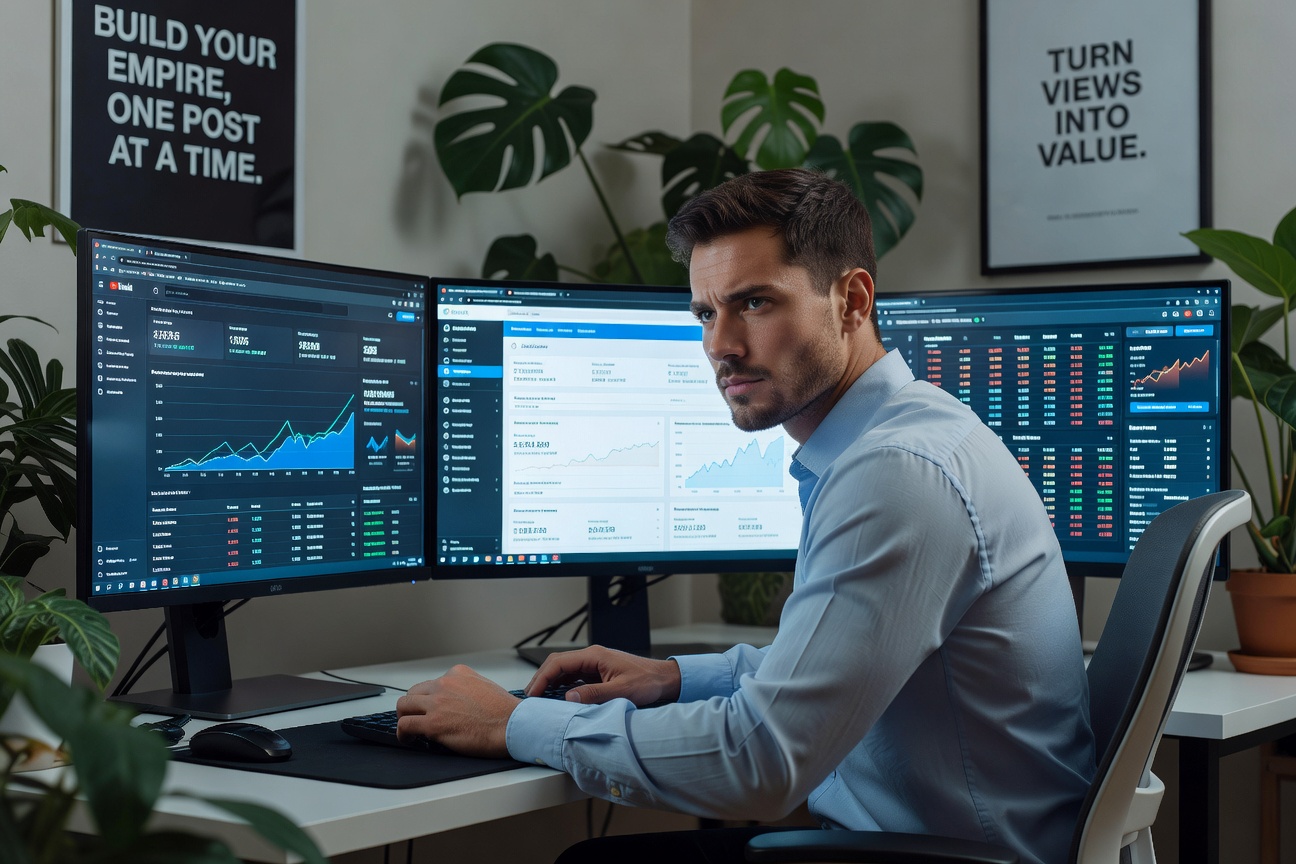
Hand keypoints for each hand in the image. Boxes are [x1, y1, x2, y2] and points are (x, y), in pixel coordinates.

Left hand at [396, 665, 519, 757]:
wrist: (512, 725)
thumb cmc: (505, 712)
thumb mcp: (485, 686)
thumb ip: (467, 688)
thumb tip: (458, 702)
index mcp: (458, 673)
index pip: (432, 683)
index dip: (430, 699)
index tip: (432, 709)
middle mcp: (445, 684)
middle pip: (414, 692)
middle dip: (413, 706)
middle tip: (416, 718)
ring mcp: (437, 703)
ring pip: (404, 706)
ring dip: (404, 718)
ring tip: (409, 730)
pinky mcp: (433, 723)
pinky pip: (405, 725)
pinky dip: (403, 733)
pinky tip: (409, 739)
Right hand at [527, 645, 680, 706]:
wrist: (663, 679)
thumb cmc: (647, 682)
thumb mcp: (621, 691)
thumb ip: (595, 694)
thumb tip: (569, 697)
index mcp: (595, 656)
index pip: (559, 663)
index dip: (542, 678)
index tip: (533, 693)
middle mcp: (592, 657)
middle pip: (557, 664)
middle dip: (541, 679)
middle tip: (530, 697)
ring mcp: (594, 664)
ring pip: (564, 670)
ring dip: (550, 682)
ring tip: (539, 699)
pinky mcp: (597, 672)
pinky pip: (573, 676)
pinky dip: (561, 686)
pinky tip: (557, 698)